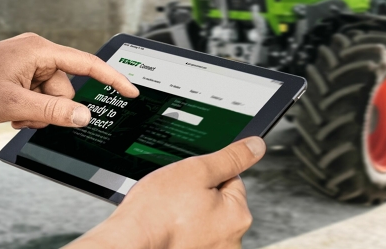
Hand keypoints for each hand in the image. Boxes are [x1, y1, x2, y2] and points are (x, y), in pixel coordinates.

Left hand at [0, 33, 138, 127]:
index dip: (112, 79)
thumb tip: (84, 116)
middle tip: (24, 114)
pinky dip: (30, 108)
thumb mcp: (14, 105)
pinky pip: (40, 96)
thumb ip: (53, 111)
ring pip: (53, 97)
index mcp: (39, 50)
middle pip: (67, 88)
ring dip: (38, 111)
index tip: (132, 92)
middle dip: (51, 108)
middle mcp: (37, 53)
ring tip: (12, 113)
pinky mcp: (21, 73)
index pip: (86, 64)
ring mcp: (29, 63)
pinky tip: (10, 111)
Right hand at [70, 137, 265, 248]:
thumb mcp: (197, 171)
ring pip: (203, 219)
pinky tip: (166, 227)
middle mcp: (232, 240)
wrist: (130, 242)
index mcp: (238, 216)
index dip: (208, 174)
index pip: (232, 180)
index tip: (189, 180)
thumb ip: (230, 157)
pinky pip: (191, 235)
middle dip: (198, 195)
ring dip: (188, 214)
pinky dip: (180, 231)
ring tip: (168, 213)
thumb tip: (255, 146)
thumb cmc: (158, 211)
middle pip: (219, 202)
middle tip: (175, 197)